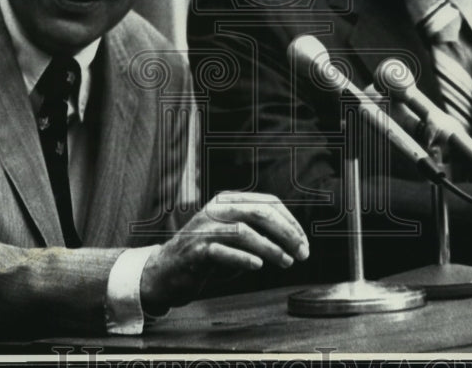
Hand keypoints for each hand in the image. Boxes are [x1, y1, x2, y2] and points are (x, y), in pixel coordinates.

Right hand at [140, 191, 308, 311]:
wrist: (167, 270)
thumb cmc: (207, 254)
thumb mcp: (234, 236)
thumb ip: (257, 232)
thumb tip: (294, 241)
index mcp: (229, 200)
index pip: (268, 203)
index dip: (291, 222)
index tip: (304, 243)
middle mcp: (217, 209)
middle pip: (259, 213)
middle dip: (286, 233)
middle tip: (303, 253)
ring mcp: (205, 229)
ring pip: (244, 231)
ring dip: (271, 248)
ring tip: (286, 262)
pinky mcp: (196, 250)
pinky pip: (224, 252)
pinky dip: (244, 259)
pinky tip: (258, 266)